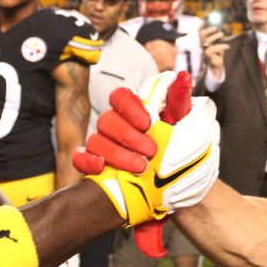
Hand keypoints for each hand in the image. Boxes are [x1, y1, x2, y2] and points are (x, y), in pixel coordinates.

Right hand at [78, 71, 219, 225]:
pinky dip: (88, 162)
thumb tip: (183, 76)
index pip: (120, 97)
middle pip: (107, 119)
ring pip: (96, 140)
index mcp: (135, 113)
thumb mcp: (185, 128)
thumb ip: (180, 102)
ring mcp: (104, 147)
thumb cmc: (179, 154)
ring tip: (139, 168)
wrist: (174, 190)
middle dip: (128, 136)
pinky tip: (102, 169)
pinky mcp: (95, 167)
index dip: (130, 107)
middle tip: (151, 151)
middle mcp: (116, 127)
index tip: (148, 123)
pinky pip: (81, 159)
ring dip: (116, 153)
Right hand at [200, 25, 227, 76]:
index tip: (206, 20)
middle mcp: (202, 43)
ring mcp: (204, 49)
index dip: (202, 25)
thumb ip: (218, 34)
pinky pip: (213, 49)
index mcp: (204, 39)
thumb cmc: (218, 50)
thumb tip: (223, 25)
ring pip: (207, 41)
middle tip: (216, 27)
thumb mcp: (218, 41)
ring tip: (222, 34)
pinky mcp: (208, 55)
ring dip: (215, 36)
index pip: (200, 30)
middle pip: (202, 34)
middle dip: (208, 29)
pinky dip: (221, 46)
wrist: (217, 62)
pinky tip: (227, 46)